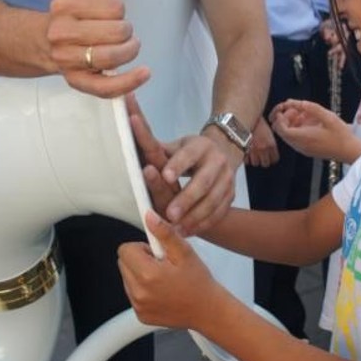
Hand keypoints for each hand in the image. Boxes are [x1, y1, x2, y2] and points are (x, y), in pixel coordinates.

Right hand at [46, 0, 150, 96]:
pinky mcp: (78, 82)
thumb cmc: (67, 13)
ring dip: (128, 52)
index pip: (112, 7)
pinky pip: (106, 88)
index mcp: (63, 6)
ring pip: (112, 58)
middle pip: (116, 33)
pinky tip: (143, 73)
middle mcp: (62, 34)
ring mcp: (68, 61)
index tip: (112, 11)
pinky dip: (128, 83)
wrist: (41, 42)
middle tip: (121, 30)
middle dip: (126, 30)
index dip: (118, 8)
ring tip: (128, 47)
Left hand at [118, 211, 218, 329]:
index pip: (125, 250)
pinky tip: (162, 291)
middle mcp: (139, 292)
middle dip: (140, 260)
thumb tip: (149, 217)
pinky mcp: (141, 314)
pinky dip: (143, 290)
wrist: (207, 311)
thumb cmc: (199, 283)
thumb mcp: (184, 252)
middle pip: (123, 264)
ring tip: (163, 279)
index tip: (157, 252)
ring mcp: (139, 305)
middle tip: (162, 265)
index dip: (142, 247)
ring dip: (140, 275)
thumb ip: (164, 233)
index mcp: (148, 274)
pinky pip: (133, 294)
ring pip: (127, 279)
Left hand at [127, 94, 237, 235]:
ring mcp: (227, 179)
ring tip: (177, 228)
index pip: (188, 155)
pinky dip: (204, 224)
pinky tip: (189, 232)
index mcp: (200, 146)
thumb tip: (129, 128)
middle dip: (186, 199)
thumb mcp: (176, 146)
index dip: (177, 165)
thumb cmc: (190, 152)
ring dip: (194, 216)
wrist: (224, 154)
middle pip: (203, 182)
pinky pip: (219, 212)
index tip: (164, 176)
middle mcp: (217, 161)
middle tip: (169, 214)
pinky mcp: (231, 195)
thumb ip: (157, 147)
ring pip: (212, 201)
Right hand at [245, 116, 278, 167]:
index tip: (270, 158)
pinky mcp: (243, 151)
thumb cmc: (255, 122)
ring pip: (255, 163)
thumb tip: (270, 151)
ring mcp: (253, 151)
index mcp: (271, 144)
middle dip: (263, 161)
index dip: (272, 159)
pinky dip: (246, 158)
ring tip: (252, 155)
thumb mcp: (268, 132)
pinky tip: (246, 152)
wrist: (244, 117)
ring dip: (254, 160)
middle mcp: (263, 149)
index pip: (275, 159)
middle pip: (265, 164)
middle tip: (261, 157)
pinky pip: (246, 160)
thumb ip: (270, 143)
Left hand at [269, 99, 360, 163]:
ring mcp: (302, 149)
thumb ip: (312, 108)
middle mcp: (299, 145)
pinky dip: (297, 128)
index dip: (280, 117)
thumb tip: (298, 102)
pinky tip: (309, 121)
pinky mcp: (306, 149)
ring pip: (287, 135)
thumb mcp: (328, 117)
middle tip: (296, 109)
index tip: (287, 108)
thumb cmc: (341, 135)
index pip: (280, 128)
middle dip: (285, 118)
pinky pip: (295, 138)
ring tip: (304, 114)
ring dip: (291, 123)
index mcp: (303, 137)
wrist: (349, 151)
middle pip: (281, 132)